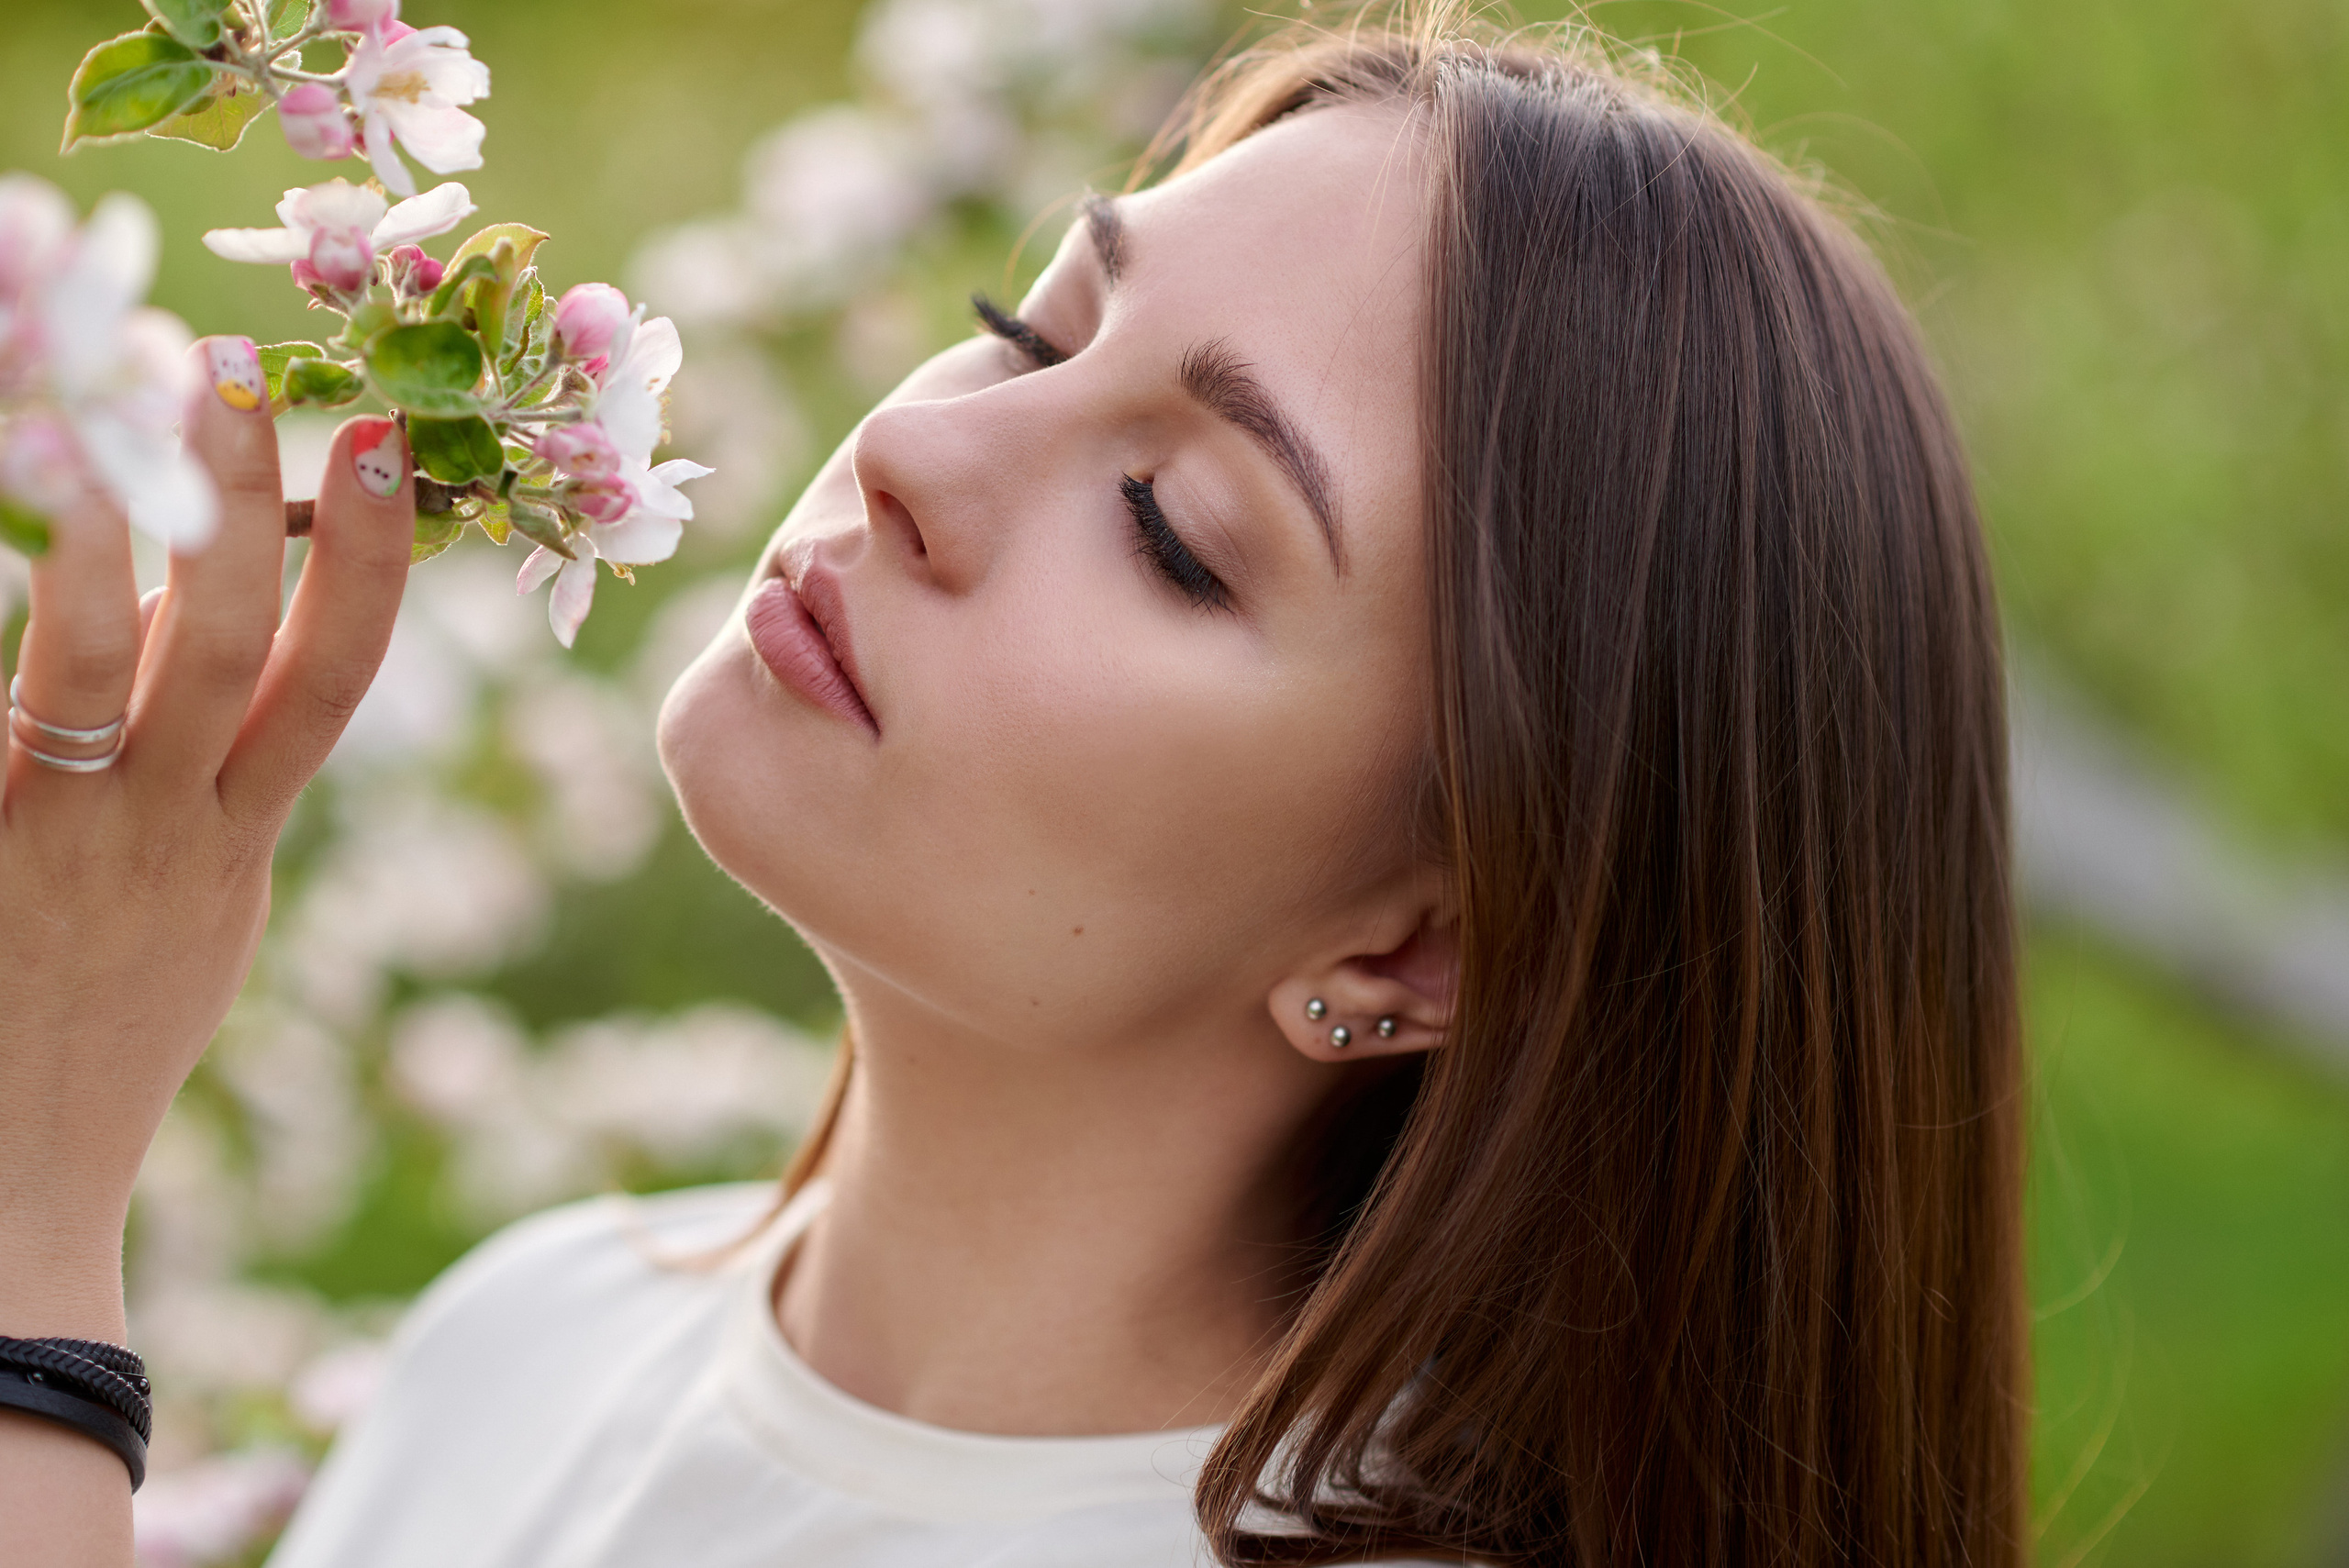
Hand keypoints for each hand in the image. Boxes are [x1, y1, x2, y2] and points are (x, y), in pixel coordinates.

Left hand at [0, 337, 410, 1557]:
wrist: (12, 1186)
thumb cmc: (99, 1033)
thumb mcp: (192, 910)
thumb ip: (201, 778)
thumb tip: (183, 614)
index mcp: (239, 840)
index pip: (335, 678)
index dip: (369, 559)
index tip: (382, 443)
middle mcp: (169, 830)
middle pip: (242, 645)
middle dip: (249, 501)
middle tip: (236, 370)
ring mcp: (63, 842)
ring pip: (98, 667)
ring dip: (103, 534)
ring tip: (93, 411)